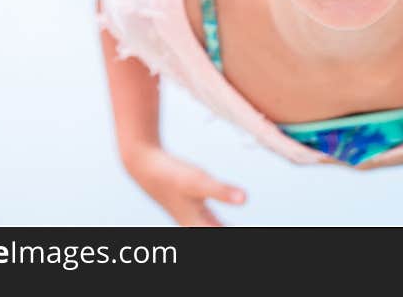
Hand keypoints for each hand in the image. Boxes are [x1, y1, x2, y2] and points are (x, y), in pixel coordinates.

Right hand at [125, 146, 245, 225]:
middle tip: (257, 231)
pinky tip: (225, 218)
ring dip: (226, 229)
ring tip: (235, 227)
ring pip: (215, 229)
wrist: (143, 164)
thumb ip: (221, 191)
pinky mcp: (191, 205)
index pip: (223, 236)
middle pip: (218, 234)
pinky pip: (212, 221)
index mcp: (198, 226)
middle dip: (231, 233)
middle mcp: (195, 225)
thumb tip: (245, 199)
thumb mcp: (197, 181)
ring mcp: (192, 216)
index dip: (239, 237)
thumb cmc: (170, 174)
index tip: (259, 232)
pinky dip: (221, 223)